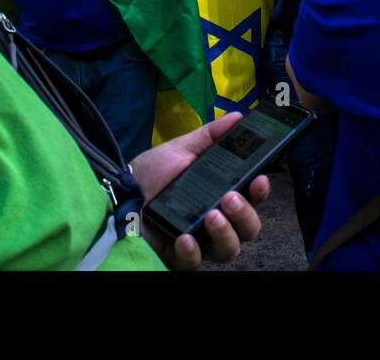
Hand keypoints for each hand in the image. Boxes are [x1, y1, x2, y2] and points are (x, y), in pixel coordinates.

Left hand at [132, 112, 270, 269]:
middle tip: (230, 198)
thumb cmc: (152, 173)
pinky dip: (193, 251)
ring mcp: (200, 242)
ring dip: (226, 233)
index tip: (259, 179)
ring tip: (212, 215)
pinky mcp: (179, 258)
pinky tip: (185, 238)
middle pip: (248, 229)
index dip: (260, 192)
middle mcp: (216, 221)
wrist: (119, 193)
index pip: (252, 198)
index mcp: (221, 194)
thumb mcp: (181, 149)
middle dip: (245, 214)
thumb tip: (239, 117)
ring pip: (229, 249)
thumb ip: (210, 135)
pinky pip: (195, 262)